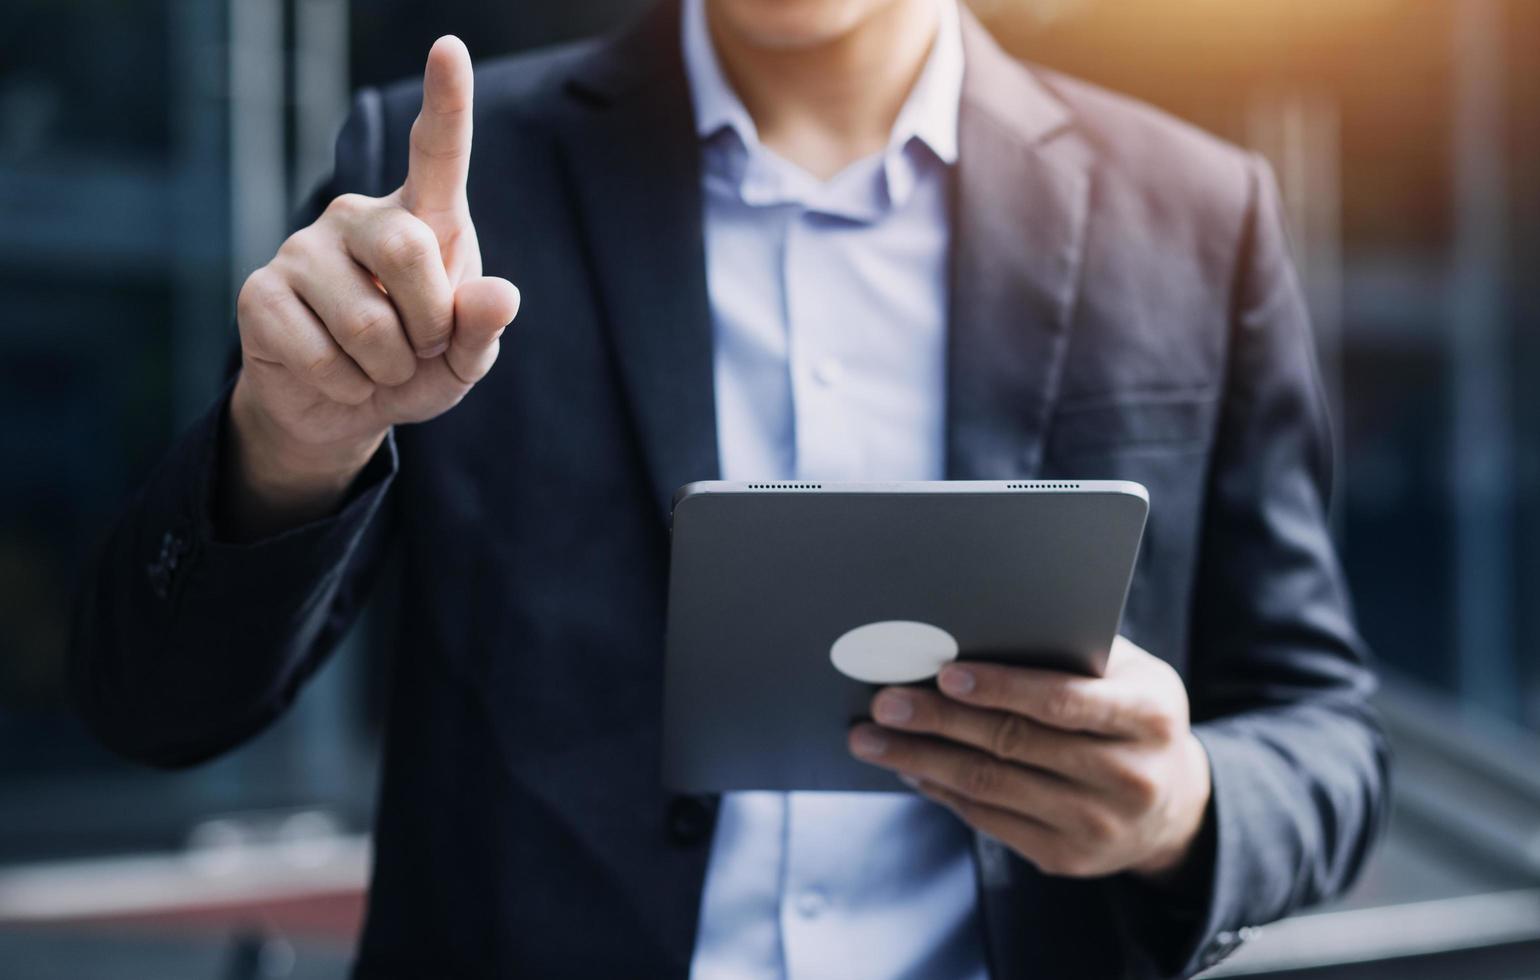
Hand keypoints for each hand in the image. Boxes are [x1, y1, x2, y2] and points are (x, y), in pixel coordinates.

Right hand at [226, 36, 518, 536]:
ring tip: (379, 366)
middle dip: (429, 324)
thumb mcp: (462, 358)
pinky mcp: (261, 293)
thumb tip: (499, 295)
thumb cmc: (414, 365)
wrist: (344, 408)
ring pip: (366, 322)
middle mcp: (358, 216)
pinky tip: (340, 376)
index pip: (436, 152)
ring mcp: (303, 248)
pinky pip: (322, 355)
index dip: (446, 102)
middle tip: (422, 347)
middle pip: (407, 250)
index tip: (449, 48)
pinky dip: (347, 386)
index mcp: (421, 217)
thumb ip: (483, 327)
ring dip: (388, 368)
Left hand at [848, 636, 1211, 881]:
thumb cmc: (1131, 715)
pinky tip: (909, 765)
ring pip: (990, 786)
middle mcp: (1129, 776)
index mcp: (1150, 715)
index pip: (1062, 701)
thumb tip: (977, 629)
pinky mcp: (1065, 857)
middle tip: (884, 701)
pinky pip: (988, 820)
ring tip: (872, 737)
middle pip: (1014, 744)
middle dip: (939, 720)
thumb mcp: (1129, 674)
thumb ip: (1072, 653)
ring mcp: (1097, 825)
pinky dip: (941, 790)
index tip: (944, 674)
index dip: (1001, 687)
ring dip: (921, 759)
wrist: (1172, 807)